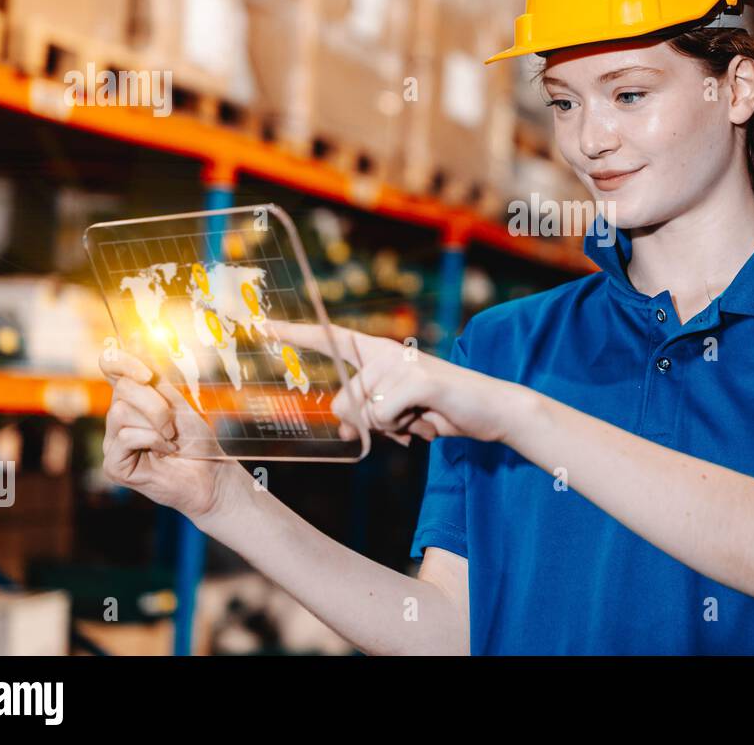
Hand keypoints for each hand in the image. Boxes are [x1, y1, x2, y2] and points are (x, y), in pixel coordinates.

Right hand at [98, 346, 249, 520]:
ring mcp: (112, 442)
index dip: (121, 362)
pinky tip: (165, 452)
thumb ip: (155, 381)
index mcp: (132, 399)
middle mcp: (117, 419)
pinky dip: (152, 441)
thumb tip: (136, 344)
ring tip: (172, 439)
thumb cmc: (196, 440)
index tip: (146, 372)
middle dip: (155, 402)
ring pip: (120, 412)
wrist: (210, 474)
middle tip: (174, 423)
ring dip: (157, 424)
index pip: (111, 368)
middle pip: (121, 389)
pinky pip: (124, 437)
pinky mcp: (113, 465)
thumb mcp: (178, 403)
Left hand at [265, 321, 510, 445]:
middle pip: (345, 401)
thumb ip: (368, 415)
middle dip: (371, 424)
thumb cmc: (441, 409)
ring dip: (392, 427)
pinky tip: (426, 419)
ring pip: (365, 413)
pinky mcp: (416, 380)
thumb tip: (345, 426)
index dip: (296, 334)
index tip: (263, 325)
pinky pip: (384, 416)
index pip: (332, 340)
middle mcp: (386, 352)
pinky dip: (404, 427)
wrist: (490, 409)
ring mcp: (401, 363)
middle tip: (407, 420)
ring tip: (421, 417)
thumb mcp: (397, 416)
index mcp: (380, 353)